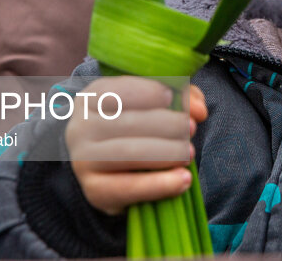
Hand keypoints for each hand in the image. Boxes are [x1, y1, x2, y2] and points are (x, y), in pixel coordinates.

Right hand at [66, 76, 207, 214]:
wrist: (107, 168)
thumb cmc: (134, 127)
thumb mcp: (152, 103)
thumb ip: (180, 97)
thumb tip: (199, 109)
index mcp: (92, 97)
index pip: (119, 91)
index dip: (149, 92)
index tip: (172, 98)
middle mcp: (81, 126)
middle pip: (129, 123)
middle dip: (168, 124)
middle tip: (191, 129)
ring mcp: (83, 159)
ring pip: (130, 153)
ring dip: (167, 152)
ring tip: (189, 153)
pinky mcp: (93, 190)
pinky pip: (128, 187)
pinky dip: (159, 184)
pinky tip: (183, 180)